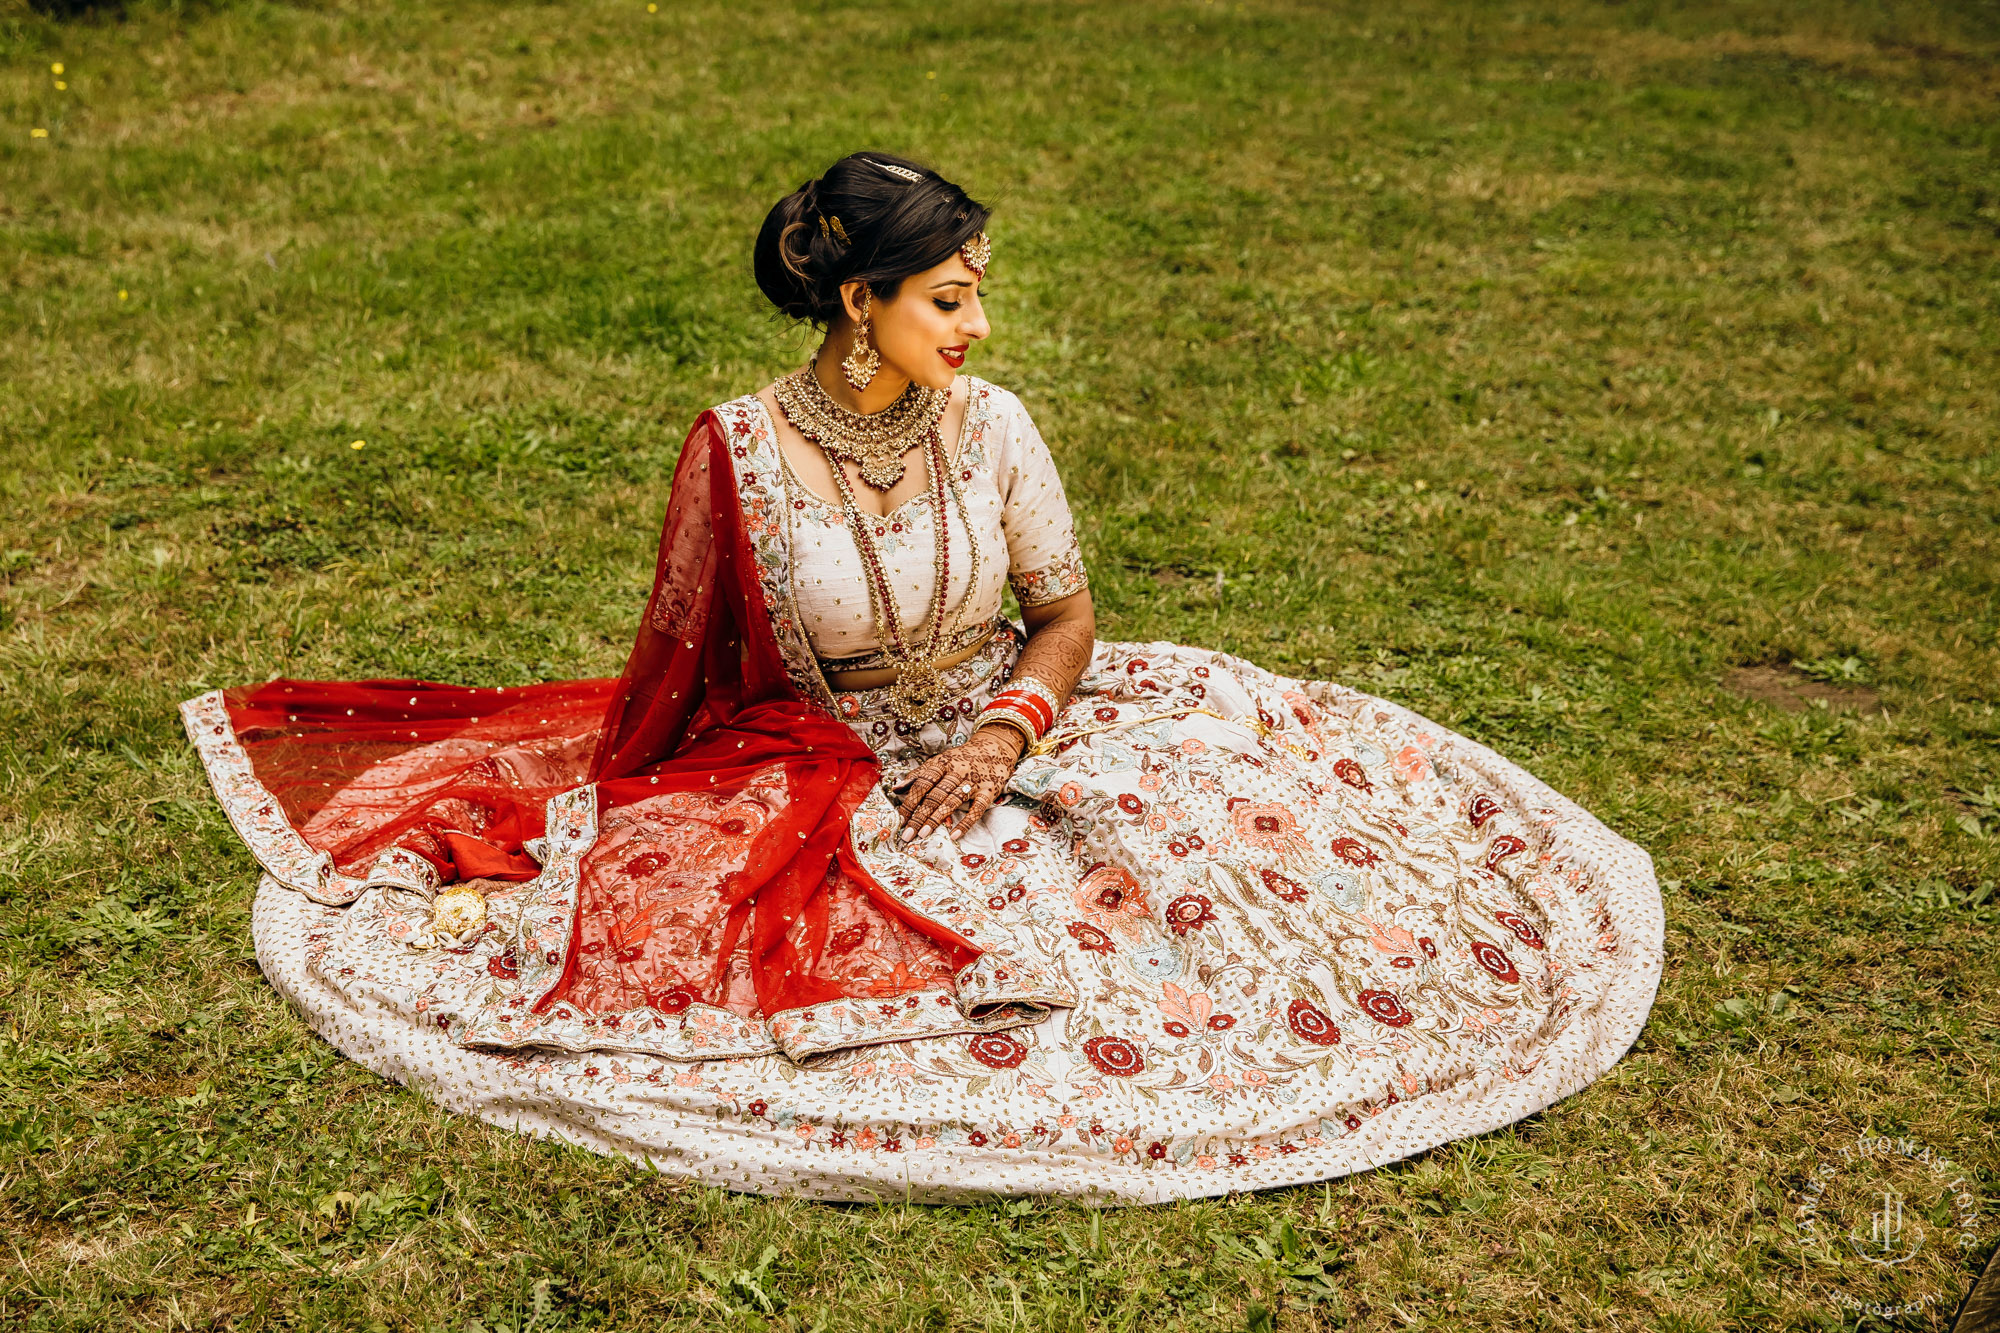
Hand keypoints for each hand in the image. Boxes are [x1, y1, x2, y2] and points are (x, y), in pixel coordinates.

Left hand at [896, 725, 1026, 841]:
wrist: (995, 748)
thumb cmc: (962, 758)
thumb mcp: (940, 760)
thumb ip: (919, 774)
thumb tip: (895, 788)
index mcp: (942, 763)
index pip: (922, 784)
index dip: (910, 801)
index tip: (901, 819)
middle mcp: (957, 772)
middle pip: (935, 795)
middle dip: (920, 816)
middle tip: (908, 834)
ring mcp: (974, 782)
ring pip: (952, 802)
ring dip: (936, 819)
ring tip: (923, 834)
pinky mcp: (989, 792)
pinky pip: (977, 809)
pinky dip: (966, 823)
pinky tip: (954, 835)